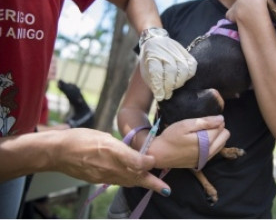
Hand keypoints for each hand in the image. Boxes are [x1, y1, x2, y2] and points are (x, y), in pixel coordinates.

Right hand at [54, 129, 169, 195]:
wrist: (58, 152)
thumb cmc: (80, 139)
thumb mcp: (104, 137)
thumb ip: (122, 148)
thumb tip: (138, 156)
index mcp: (112, 152)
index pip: (136, 162)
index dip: (147, 163)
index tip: (155, 161)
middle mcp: (110, 167)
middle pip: (135, 177)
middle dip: (152, 184)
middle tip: (166, 189)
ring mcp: (103, 176)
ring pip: (127, 181)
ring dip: (142, 184)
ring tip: (155, 186)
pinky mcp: (97, 180)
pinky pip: (117, 182)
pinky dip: (128, 181)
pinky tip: (133, 179)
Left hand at [139, 36, 196, 100]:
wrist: (154, 42)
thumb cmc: (150, 61)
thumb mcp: (145, 71)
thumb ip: (153, 83)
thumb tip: (161, 96)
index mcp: (151, 55)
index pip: (156, 71)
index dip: (159, 86)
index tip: (160, 96)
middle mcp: (164, 50)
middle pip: (171, 70)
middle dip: (169, 86)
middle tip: (167, 94)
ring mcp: (176, 50)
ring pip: (183, 68)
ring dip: (179, 82)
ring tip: (174, 87)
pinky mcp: (186, 52)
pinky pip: (192, 65)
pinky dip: (189, 75)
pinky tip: (182, 79)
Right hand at [149, 115, 229, 168]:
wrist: (159, 154)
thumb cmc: (170, 137)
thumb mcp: (185, 125)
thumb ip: (205, 122)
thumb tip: (221, 119)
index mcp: (206, 141)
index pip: (221, 128)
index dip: (214, 121)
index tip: (203, 121)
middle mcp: (209, 152)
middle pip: (225, 137)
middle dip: (217, 129)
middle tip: (202, 126)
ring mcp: (205, 160)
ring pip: (221, 145)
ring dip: (215, 137)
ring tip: (200, 133)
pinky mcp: (200, 164)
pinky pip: (213, 152)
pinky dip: (210, 145)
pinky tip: (198, 142)